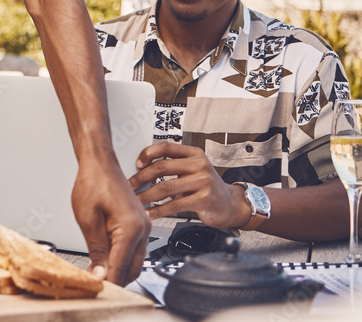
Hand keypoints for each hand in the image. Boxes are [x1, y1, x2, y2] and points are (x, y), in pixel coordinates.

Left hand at [72, 157, 150, 285]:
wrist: (100, 163)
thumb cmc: (93, 182)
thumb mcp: (87, 219)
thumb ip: (96, 249)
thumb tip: (100, 273)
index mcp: (131, 227)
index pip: (121, 267)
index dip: (108, 282)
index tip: (97, 289)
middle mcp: (143, 228)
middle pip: (133, 269)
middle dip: (115, 279)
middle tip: (95, 283)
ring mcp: (143, 227)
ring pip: (135, 261)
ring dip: (118, 269)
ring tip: (97, 271)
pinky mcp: (139, 224)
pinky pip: (133, 249)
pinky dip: (121, 257)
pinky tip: (105, 258)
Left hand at [129, 143, 250, 228]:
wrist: (231, 205)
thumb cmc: (207, 187)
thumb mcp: (193, 169)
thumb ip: (174, 166)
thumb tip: (142, 169)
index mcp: (194, 154)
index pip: (166, 147)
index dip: (148, 153)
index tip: (137, 163)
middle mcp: (199, 165)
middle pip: (162, 167)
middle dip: (141, 178)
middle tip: (130, 186)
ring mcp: (203, 182)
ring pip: (165, 187)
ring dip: (146, 196)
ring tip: (136, 201)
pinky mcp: (204, 200)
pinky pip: (174, 205)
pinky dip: (159, 210)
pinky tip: (150, 213)